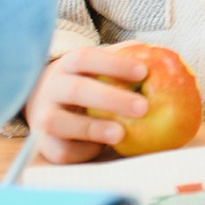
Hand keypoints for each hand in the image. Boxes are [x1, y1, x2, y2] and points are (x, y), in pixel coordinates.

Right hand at [25, 45, 150, 164]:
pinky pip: (60, 150)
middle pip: (76, 90)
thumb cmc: (90, 81)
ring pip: (59, 122)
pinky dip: (81, 151)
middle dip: (110, 99)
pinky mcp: (45, 143)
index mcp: (69, 65)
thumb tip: (160, 53)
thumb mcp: (102, 65)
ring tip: (121, 134)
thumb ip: (127, 57)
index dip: (114, 64)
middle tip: (143, 107)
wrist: (47, 102)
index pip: (86, 58)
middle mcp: (52, 88)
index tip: (144, 71)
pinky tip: (102, 149)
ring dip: (91, 128)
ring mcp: (44, 116)